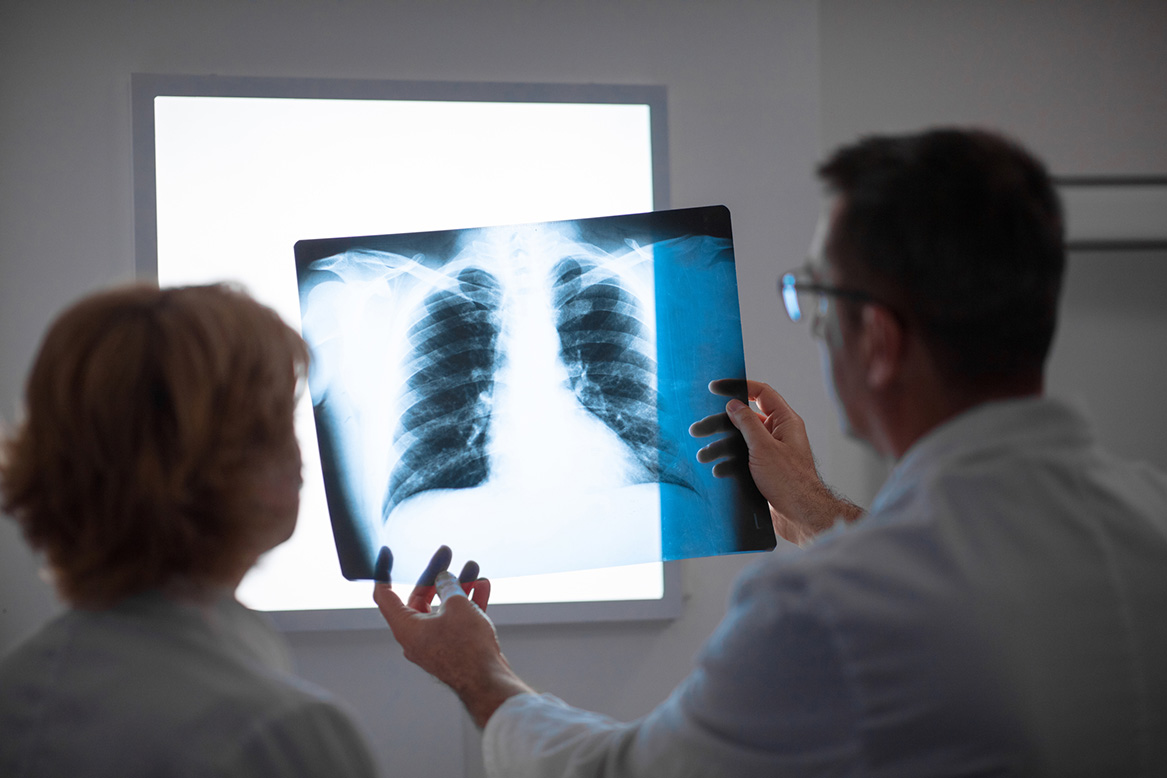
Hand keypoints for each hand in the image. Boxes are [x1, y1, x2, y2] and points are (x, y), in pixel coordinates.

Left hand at [373, 546, 533, 727]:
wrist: (487, 681)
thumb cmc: (466, 647)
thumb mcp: (456, 605)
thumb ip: (448, 586)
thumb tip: (445, 579)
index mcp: (405, 626)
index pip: (384, 595)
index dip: (384, 571)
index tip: (388, 553)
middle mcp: (416, 635)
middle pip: (420, 596)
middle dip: (437, 574)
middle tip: (448, 554)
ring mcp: (435, 642)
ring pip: (443, 607)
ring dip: (458, 586)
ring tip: (473, 568)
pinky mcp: (453, 647)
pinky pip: (456, 620)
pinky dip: (468, 603)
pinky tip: (483, 586)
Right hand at [689, 379, 861, 543]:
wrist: (800, 516)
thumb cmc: (791, 482)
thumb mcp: (764, 448)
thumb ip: (748, 423)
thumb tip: (735, 405)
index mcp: (785, 422)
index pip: (761, 393)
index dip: (739, 387)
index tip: (716, 388)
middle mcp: (778, 434)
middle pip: (745, 419)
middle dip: (721, 424)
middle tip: (698, 428)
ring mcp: (771, 452)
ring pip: (741, 442)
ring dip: (721, 447)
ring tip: (703, 454)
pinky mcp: (764, 469)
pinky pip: (743, 460)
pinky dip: (729, 463)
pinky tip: (716, 469)